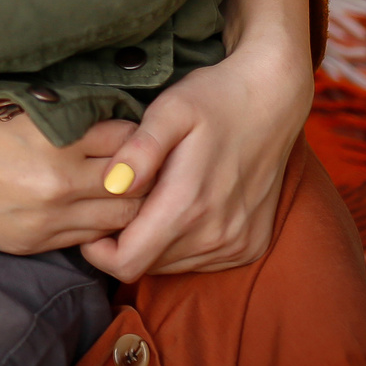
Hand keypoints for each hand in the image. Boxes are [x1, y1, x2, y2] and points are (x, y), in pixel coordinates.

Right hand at [0, 73, 141, 254]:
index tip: (127, 125)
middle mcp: (56, 185)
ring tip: (112, 182)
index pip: (128, 139)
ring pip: (116, 219)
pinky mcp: (27, 244)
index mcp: (52, 139)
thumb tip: (103, 118)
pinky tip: (81, 204)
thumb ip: (60, 118)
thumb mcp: (10, 106)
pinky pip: (82, 239)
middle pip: (134, 186)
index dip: (133, 132)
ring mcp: (43, 221)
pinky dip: (91, 223)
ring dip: (121, 201)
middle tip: (134, 159)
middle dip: (139, 172)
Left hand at [80, 0, 313, 279]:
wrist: (272, 99)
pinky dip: (184, 242)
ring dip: (155, 242)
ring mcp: (237, 244)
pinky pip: (201, 261)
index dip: (98, 251)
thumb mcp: (170, 109)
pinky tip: (183, 206)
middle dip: (125, 241)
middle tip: (123, 201)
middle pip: (147, 266)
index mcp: (188, 206)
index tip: (93, 223)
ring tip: (153, 199)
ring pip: (173, 266)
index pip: (126, 264)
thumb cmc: (213, 99)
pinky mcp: (251, 245)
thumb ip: (140, 149)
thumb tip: (111, 183)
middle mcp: (216, 235)